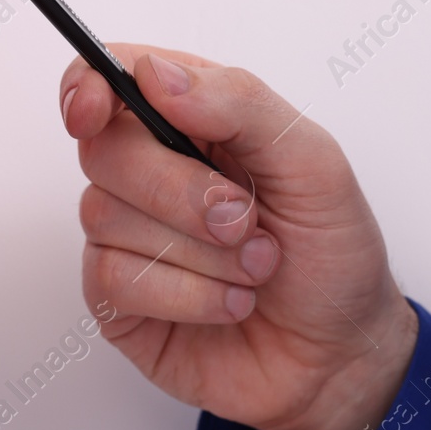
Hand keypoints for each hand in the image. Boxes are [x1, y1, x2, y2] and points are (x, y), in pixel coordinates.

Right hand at [60, 44, 417, 429]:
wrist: (341, 355)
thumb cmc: (330, 253)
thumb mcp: (313, 162)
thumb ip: (239, 103)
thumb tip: (156, 74)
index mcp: (190, 119)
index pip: (108, 75)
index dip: (88, 86)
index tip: (96, 109)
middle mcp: (148, 170)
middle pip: (104, 149)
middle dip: (182, 190)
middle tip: (245, 220)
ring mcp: (125, 235)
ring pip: (106, 216)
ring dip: (201, 252)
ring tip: (254, 269)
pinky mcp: (116, 299)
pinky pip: (115, 279)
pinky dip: (188, 295)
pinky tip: (229, 302)